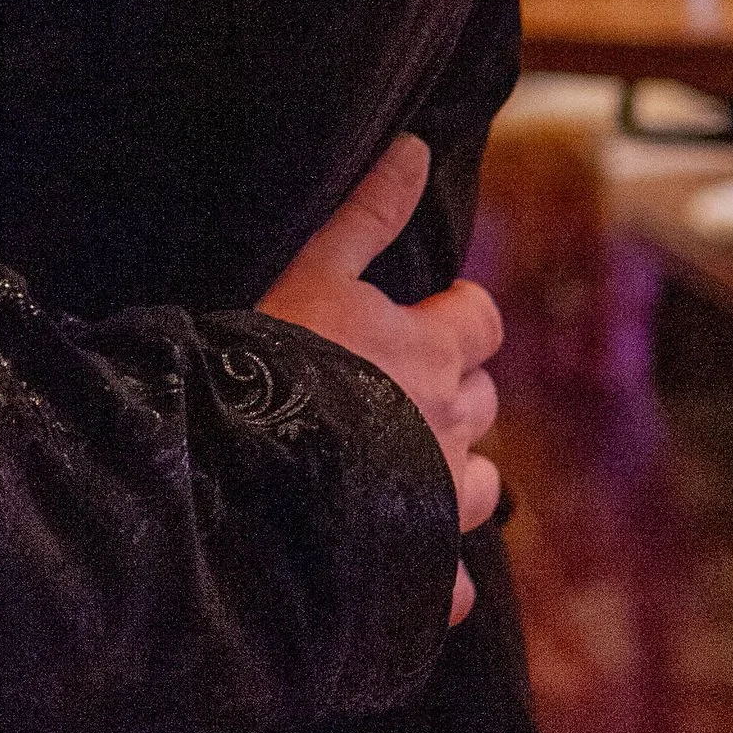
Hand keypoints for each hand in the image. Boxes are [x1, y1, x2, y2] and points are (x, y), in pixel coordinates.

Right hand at [260, 134, 502, 623]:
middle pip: (483, 398)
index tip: (426, 314)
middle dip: (453, 389)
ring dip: (458, 475)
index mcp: (433, 352)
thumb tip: (416, 148)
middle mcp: (452, 424)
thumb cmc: (276, 361)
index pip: (481, 319)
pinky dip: (442, 577)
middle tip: (394, 387)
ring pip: (485, 487)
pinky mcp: (422, 566)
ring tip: (407, 470)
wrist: (247, 469)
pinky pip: (456, 584)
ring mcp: (441, 500)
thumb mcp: (313, 270)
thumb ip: (367, 214)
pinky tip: (413, 569)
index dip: (459, 314)